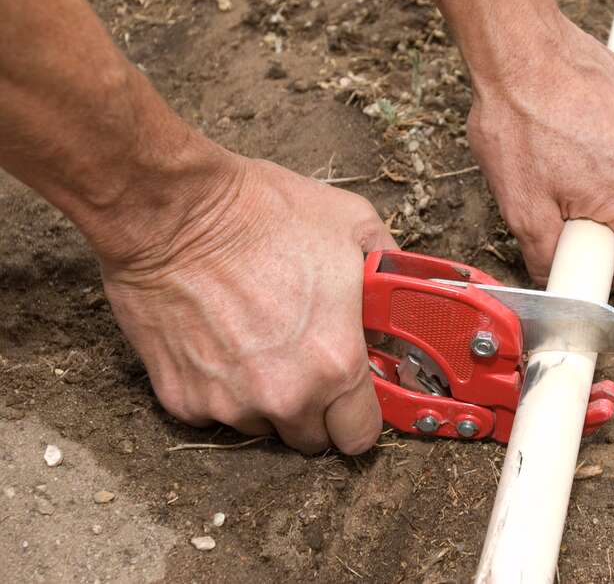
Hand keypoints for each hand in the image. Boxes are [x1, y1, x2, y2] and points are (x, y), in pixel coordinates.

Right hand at [99, 157, 396, 453]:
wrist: (174, 213)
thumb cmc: (262, 215)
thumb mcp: (353, 226)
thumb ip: (387, 268)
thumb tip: (400, 287)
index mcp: (336, 364)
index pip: (361, 435)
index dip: (361, 415)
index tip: (355, 396)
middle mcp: (285, 396)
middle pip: (312, 439)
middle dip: (316, 408)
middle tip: (306, 361)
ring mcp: (230, 402)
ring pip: (262, 426)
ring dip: (267, 399)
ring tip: (258, 342)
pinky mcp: (183, 399)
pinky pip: (214, 411)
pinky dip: (220, 387)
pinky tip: (219, 340)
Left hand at [466, 16, 613, 287]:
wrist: (522, 47)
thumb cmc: (520, 118)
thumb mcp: (521, 207)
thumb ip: (546, 256)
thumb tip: (555, 276)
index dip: (599, 268)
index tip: (575, 252)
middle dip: (601, 222)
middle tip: (558, 196)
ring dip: (607, 186)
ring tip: (564, 158)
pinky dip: (612, 152)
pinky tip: (576, 133)